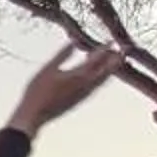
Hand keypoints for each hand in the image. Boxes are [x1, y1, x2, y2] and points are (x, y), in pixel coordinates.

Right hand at [8, 42, 126, 137]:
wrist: (35, 115)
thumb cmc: (37, 91)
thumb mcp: (47, 69)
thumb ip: (61, 55)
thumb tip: (72, 43)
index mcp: (78, 75)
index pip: (96, 59)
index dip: (104, 49)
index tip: (111, 41)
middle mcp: (86, 84)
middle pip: (106, 70)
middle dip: (114, 60)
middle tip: (122, 51)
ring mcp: (85, 94)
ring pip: (103, 80)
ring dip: (110, 70)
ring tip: (115, 63)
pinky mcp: (81, 100)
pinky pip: (97, 87)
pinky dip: (102, 79)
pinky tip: (99, 77)